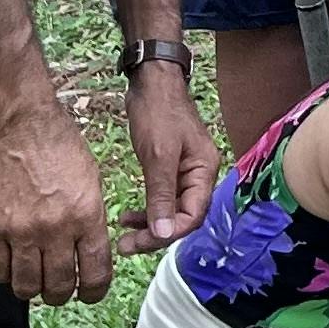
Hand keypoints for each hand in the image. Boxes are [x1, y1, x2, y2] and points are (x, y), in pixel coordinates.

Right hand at [0, 89, 113, 304]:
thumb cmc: (57, 142)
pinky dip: (3, 275)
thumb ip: (90, 220)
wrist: (17, 120)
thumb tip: (88, 253)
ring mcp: (19, 230)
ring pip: (26, 287)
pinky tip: (9, 265)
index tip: (89, 293)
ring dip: (32, 289)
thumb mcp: (91, 179)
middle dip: (62, 294)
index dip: (93, 292)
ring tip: (34, 280)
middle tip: (58, 288)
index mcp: (86, 214)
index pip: (95, 274)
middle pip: (58, 287)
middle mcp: (54, 228)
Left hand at [122, 60, 219, 252]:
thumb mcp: (158, 154)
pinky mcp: (171, 167)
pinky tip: (129, 217)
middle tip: (126, 247)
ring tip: (124, 236)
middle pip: (183, 217)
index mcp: (204, 171)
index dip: (169, 233)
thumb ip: (161, 194)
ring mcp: (185, 171)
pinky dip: (148, 210)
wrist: (152, 80)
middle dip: (156, 234)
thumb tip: (163, 234)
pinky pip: (163, 198)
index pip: (193, 215)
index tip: (139, 241)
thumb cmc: (158, 111)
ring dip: (150, 225)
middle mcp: (199, 175)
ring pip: (172, 210)